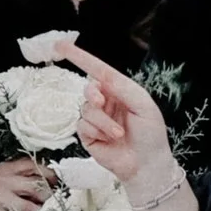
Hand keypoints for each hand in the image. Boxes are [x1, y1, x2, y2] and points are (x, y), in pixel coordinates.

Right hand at [0, 156, 51, 210]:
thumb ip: (18, 175)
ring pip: (28, 207)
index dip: (48, 173)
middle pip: (35, 187)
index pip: (32, 166)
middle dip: (49, 196)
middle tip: (56, 203)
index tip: (57, 181)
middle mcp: (4, 180)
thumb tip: (45, 183)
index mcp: (6, 168)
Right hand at [63, 48, 171, 188]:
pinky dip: (96, 131)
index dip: (79, 57)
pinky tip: (108, 140)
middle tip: (102, 102)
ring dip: (102, 121)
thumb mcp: (143, 105)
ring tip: (118, 134)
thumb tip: (101, 76)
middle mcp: (106, 102)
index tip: (60, 45)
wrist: (147, 164)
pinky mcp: (88, 135)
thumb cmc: (150, 134)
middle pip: (88, 88)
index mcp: (119, 90)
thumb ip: (123, 87)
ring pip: (86, 109)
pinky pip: (82, 125)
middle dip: (93, 94)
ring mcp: (96, 119)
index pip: (98, 70)